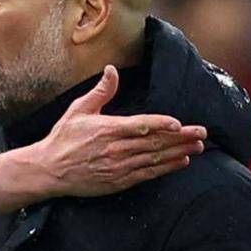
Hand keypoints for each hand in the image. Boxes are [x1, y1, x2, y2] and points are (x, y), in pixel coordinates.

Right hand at [30, 65, 206, 196]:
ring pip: (156, 159)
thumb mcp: (78, 110)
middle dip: (182, 138)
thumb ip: (100, 91)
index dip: (162, 124)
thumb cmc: (62, 139)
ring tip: (199, 146)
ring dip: (179, 152)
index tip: (180, 124)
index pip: (142, 125)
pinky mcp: (118, 181)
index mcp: (108, 129)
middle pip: (155, 142)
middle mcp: (116, 148)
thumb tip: (112, 70)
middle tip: (202, 133)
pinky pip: (148, 174)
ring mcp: (118, 166)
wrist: (48, 170)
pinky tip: (181, 162)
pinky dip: (166, 168)